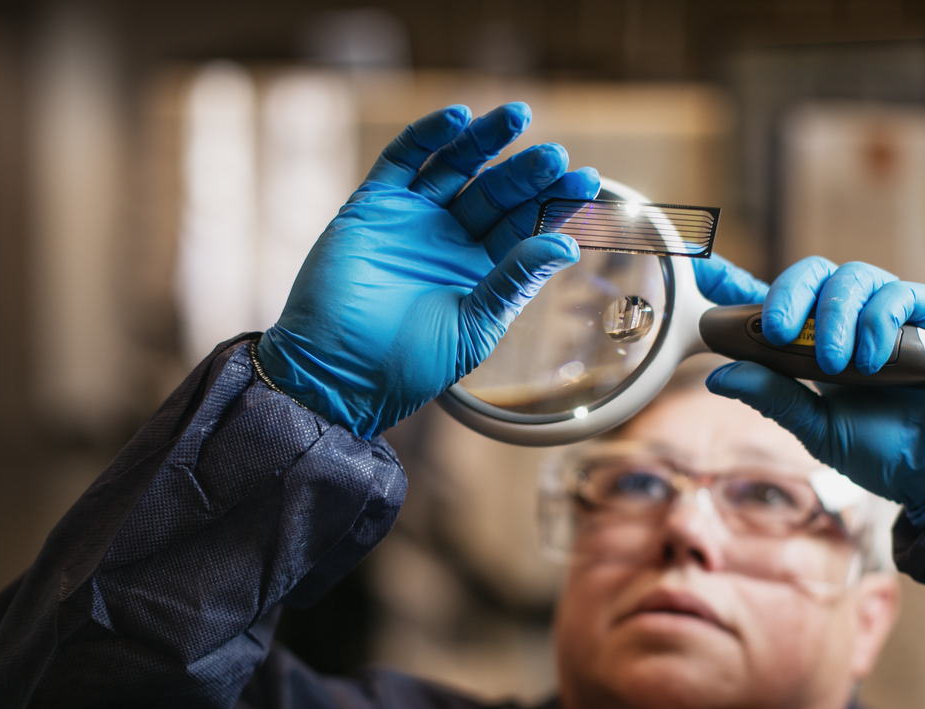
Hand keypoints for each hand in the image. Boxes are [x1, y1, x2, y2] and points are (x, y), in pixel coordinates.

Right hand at [257, 102, 599, 437]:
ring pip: (456, 166)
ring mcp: (411, 220)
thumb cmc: (408, 364)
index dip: (556, 202)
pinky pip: (403, 161)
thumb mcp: (476, 325)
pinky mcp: (372, 207)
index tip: (587, 183)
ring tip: (516, 117)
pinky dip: (429, 136)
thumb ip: (515, 279)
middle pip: (497, 192)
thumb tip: (565, 243)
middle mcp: (449, 240)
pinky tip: (458, 119)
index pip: (526, 226)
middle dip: (527, 172)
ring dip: (485, 140)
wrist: (337, 375)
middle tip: (555, 157)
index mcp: (481, 271)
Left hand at [692, 255, 924, 526]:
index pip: (774, 301)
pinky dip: (878, 322)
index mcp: (819, 343)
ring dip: (834, 317)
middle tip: (775, 331)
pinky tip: (871, 360)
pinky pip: (900, 294)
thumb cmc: (886, 452)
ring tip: (835, 363)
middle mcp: (855, 318)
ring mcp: (897, 312)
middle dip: (787, 295)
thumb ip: (774, 398)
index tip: (704, 272)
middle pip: (812, 274)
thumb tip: (718, 376)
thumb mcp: (819, 429)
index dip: (737, 282)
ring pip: (853, 277)